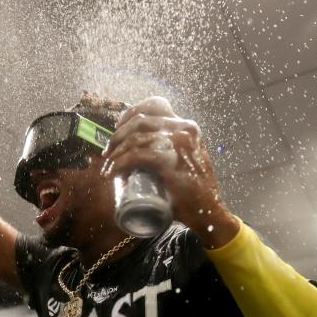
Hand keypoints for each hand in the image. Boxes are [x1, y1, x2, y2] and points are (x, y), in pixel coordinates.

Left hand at [101, 97, 238, 248]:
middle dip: (118, 135)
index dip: (131, 113)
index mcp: (187, 127)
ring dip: (115, 153)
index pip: (156, 105)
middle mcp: (184, 129)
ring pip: (135, 138)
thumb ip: (171, 150)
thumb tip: (141, 149)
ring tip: (108, 167)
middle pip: (140, 119)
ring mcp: (178, 142)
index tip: (118, 128)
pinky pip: (136, 156)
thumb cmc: (194, 191)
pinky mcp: (170, 160)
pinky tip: (112, 173)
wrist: (208, 212)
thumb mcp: (185, 160)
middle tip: (108, 153)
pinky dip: (119, 164)